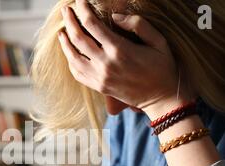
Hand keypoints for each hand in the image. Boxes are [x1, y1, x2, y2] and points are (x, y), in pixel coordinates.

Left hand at [58, 0, 192, 118]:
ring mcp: (100, 77)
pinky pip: (77, 73)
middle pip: (78, 38)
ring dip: (65, 42)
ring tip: (62, 32)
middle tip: (66, 11)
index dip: (83, 10)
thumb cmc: (162, 67)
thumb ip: (138, 24)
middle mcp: (105, 64)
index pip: (92, 24)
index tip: (80, 1)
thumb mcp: (158, 41)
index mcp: (119, 49)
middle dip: (70, 21)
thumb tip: (115, 16)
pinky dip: (70, 61)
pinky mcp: (99, 87)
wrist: (160, 97)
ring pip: (73, 57)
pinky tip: (70, 53)